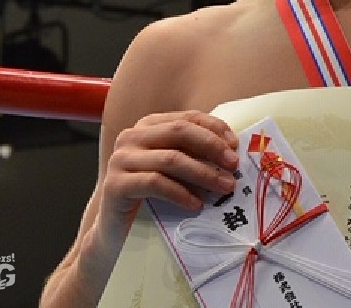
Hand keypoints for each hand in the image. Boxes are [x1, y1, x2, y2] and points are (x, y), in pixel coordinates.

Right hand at [99, 111, 239, 234]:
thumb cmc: (151, 197)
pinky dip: (181, 193)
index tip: (235, 145)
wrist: (115, 232)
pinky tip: (197, 205)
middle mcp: (131, 137)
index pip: (187, 118)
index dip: (214, 128)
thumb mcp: (175, 170)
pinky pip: (155, 183)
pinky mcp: (115, 185)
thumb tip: (232, 153)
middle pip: (179, 132)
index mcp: (148, 126)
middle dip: (212, 147)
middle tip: (233, 165)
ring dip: (203, 173)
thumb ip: (195, 155)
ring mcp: (120, 160)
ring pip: (171, 159)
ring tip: (225, 187)